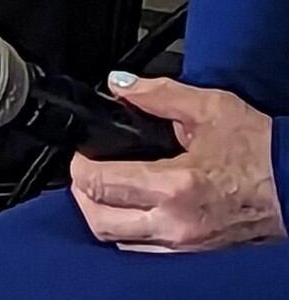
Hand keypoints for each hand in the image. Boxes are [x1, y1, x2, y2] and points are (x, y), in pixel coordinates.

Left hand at [71, 77, 285, 251]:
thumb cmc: (261, 152)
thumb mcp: (210, 108)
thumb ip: (158, 95)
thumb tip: (120, 86)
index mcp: (175, 186)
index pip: (100, 185)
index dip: (79, 165)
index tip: (82, 153)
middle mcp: (176, 223)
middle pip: (100, 221)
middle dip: (82, 194)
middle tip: (86, 172)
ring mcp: (186, 245)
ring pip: (120, 242)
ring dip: (105, 216)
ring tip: (107, 191)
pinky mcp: (196, 254)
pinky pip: (146, 251)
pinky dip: (130, 233)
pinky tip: (133, 211)